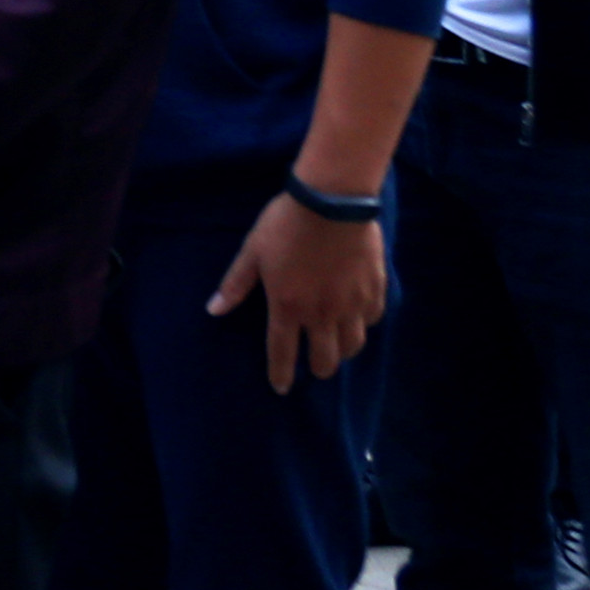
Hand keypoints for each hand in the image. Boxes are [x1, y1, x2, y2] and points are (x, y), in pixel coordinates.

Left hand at [209, 193, 386, 393]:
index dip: (281, 374)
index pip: (282, 352)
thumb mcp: (253, 251)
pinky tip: (359, 318)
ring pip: (353, 345)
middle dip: (318, 369)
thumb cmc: (287, 224)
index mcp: (287, 307)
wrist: (333, 201)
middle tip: (315, 367)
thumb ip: (236, 284)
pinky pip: (372, 319)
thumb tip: (214, 310)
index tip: (281, 388)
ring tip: (337, 347)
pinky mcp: (375, 290)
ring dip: (343, 351)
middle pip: (325, 359)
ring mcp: (352, 304)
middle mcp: (322, 314)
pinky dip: (364, 324)